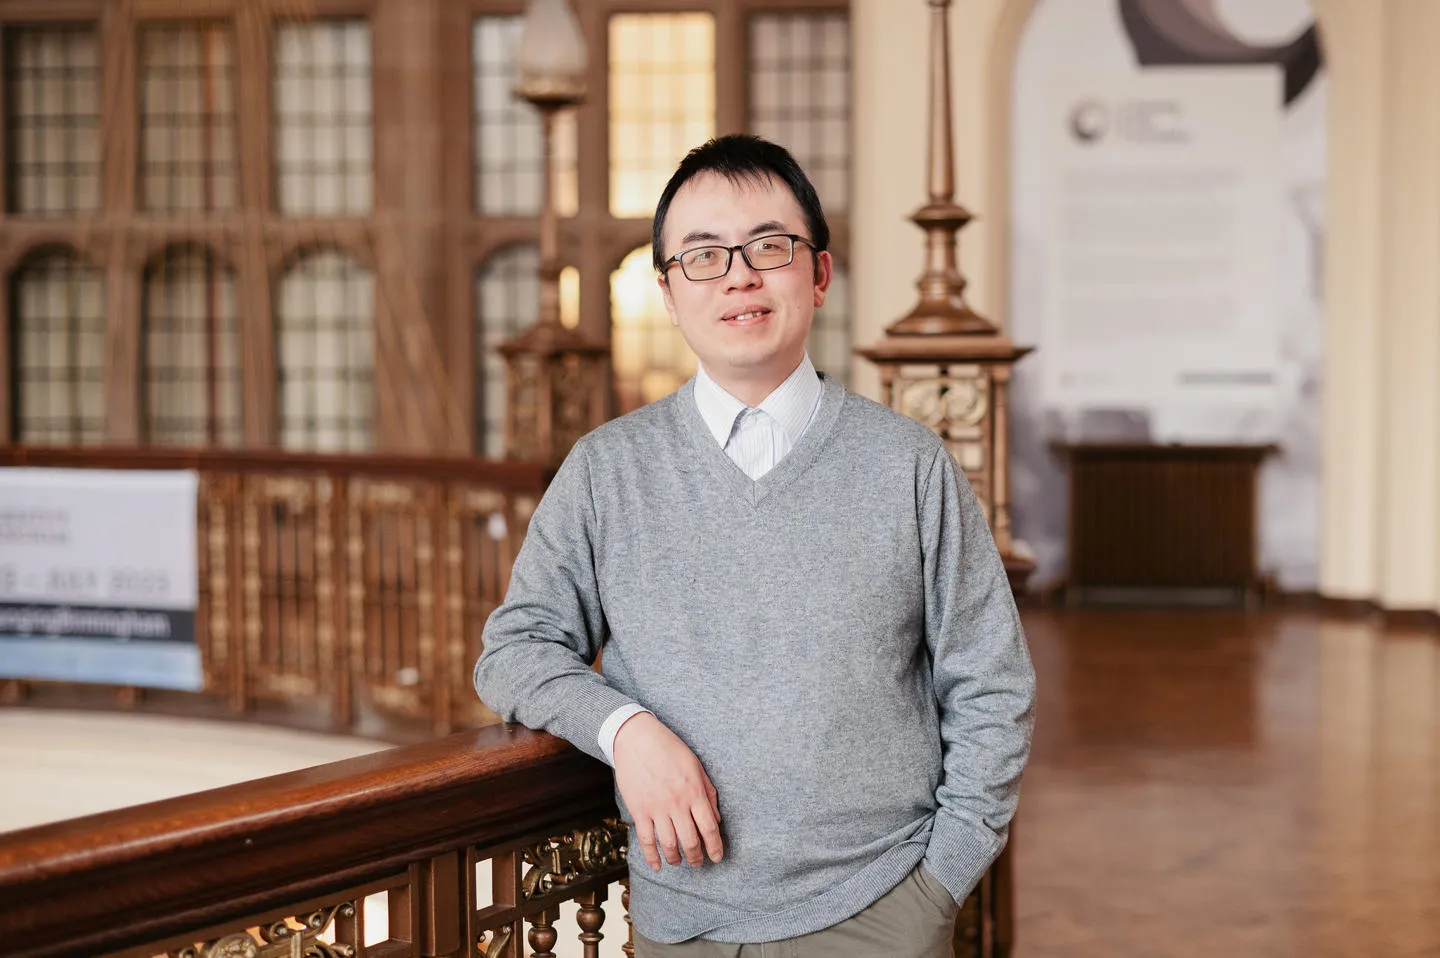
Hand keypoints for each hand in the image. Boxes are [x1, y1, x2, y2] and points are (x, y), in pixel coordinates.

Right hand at [612, 712, 723, 871]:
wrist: (637, 739)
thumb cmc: (669, 749)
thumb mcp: (696, 766)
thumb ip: (708, 793)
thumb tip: (716, 819)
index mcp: (694, 792)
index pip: (709, 828)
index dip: (715, 847)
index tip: (717, 857)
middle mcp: (677, 803)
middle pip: (690, 841)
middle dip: (696, 857)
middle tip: (698, 863)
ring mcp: (656, 808)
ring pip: (669, 844)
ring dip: (676, 858)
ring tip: (679, 862)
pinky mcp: (639, 810)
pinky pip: (646, 840)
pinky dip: (652, 856)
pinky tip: (657, 865)